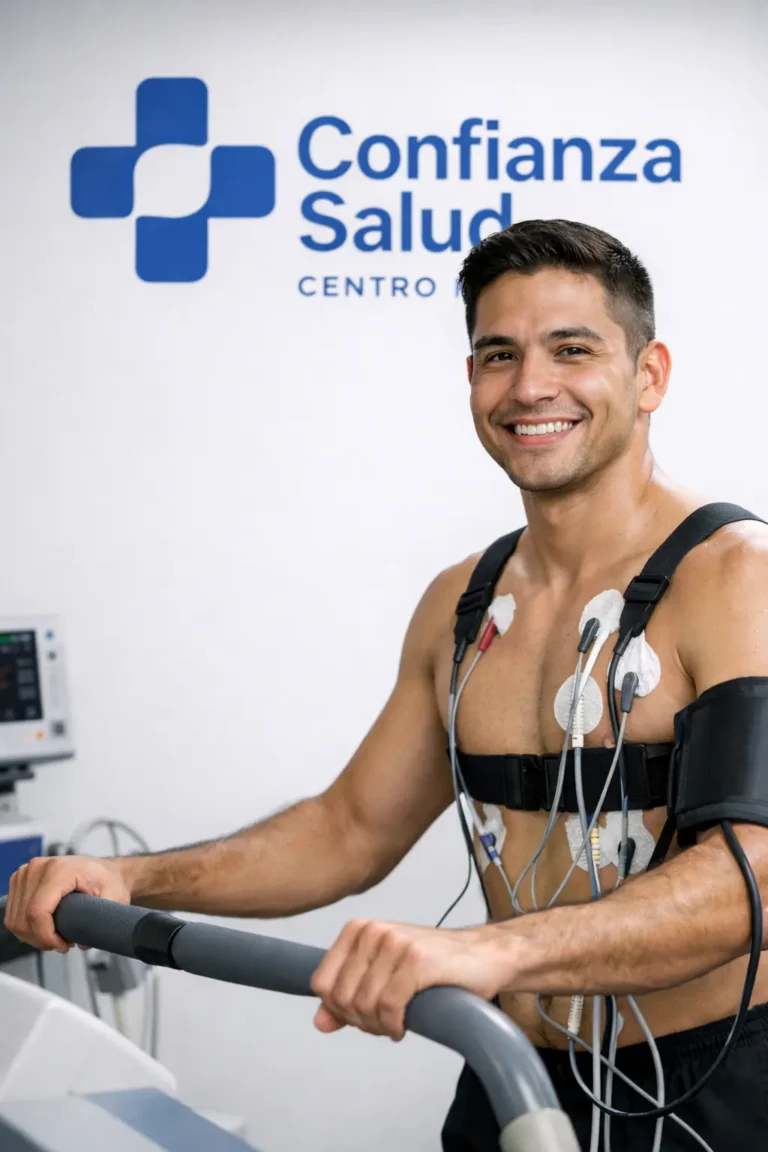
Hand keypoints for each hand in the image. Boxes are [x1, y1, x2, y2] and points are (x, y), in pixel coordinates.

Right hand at [3, 856, 130, 951]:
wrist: (101, 869)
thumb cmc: (106, 880)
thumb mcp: (115, 897)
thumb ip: (102, 919)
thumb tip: (83, 942)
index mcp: (60, 870)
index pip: (38, 912)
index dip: (47, 936)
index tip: (63, 946)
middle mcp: (38, 868)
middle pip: (24, 919)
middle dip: (42, 939)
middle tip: (62, 943)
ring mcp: (26, 873)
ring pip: (15, 920)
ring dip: (32, 936)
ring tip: (55, 936)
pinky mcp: (20, 880)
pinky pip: (13, 914)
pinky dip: (25, 928)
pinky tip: (44, 929)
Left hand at [310, 919, 505, 1040]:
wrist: (485, 955)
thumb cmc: (435, 966)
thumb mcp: (384, 976)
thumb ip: (349, 996)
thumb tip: (319, 1022)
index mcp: (359, 930)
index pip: (322, 983)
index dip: (339, 1010)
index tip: (362, 1016)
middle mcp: (373, 931)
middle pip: (342, 998)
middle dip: (361, 1021)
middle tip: (384, 1023)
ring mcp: (395, 943)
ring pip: (364, 1005)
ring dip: (379, 1026)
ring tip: (396, 1023)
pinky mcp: (417, 961)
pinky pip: (389, 1007)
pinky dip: (394, 1025)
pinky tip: (405, 1025)